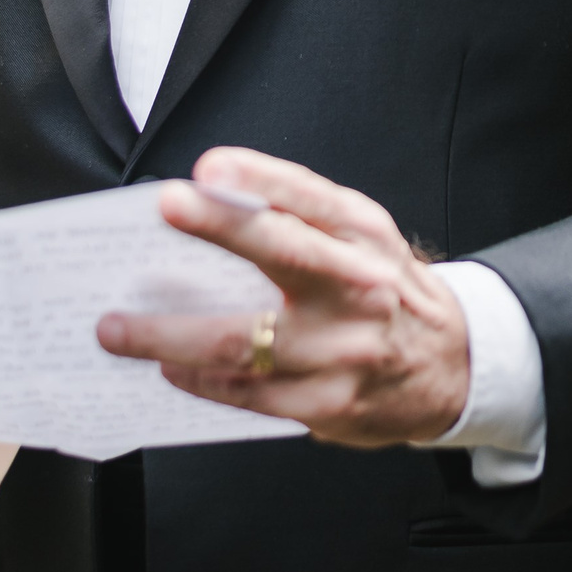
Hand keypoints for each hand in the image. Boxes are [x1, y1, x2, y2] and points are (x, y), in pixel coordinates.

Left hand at [97, 148, 470, 448]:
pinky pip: (248, 393)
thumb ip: (301, 219)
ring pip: (245, 341)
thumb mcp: (362, 238)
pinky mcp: (328, 403)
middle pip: (285, 254)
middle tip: (167, 206)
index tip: (211, 168)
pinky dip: (199, 378)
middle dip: (221, 227)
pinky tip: (168, 366)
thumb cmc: (388, 290)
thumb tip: (212, 204)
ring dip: (169, 334)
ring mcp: (345, 351)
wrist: (454, 367)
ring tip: (117, 328)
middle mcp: (361, 287)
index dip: (261, 180)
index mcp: (366, 236)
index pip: (312, 198)